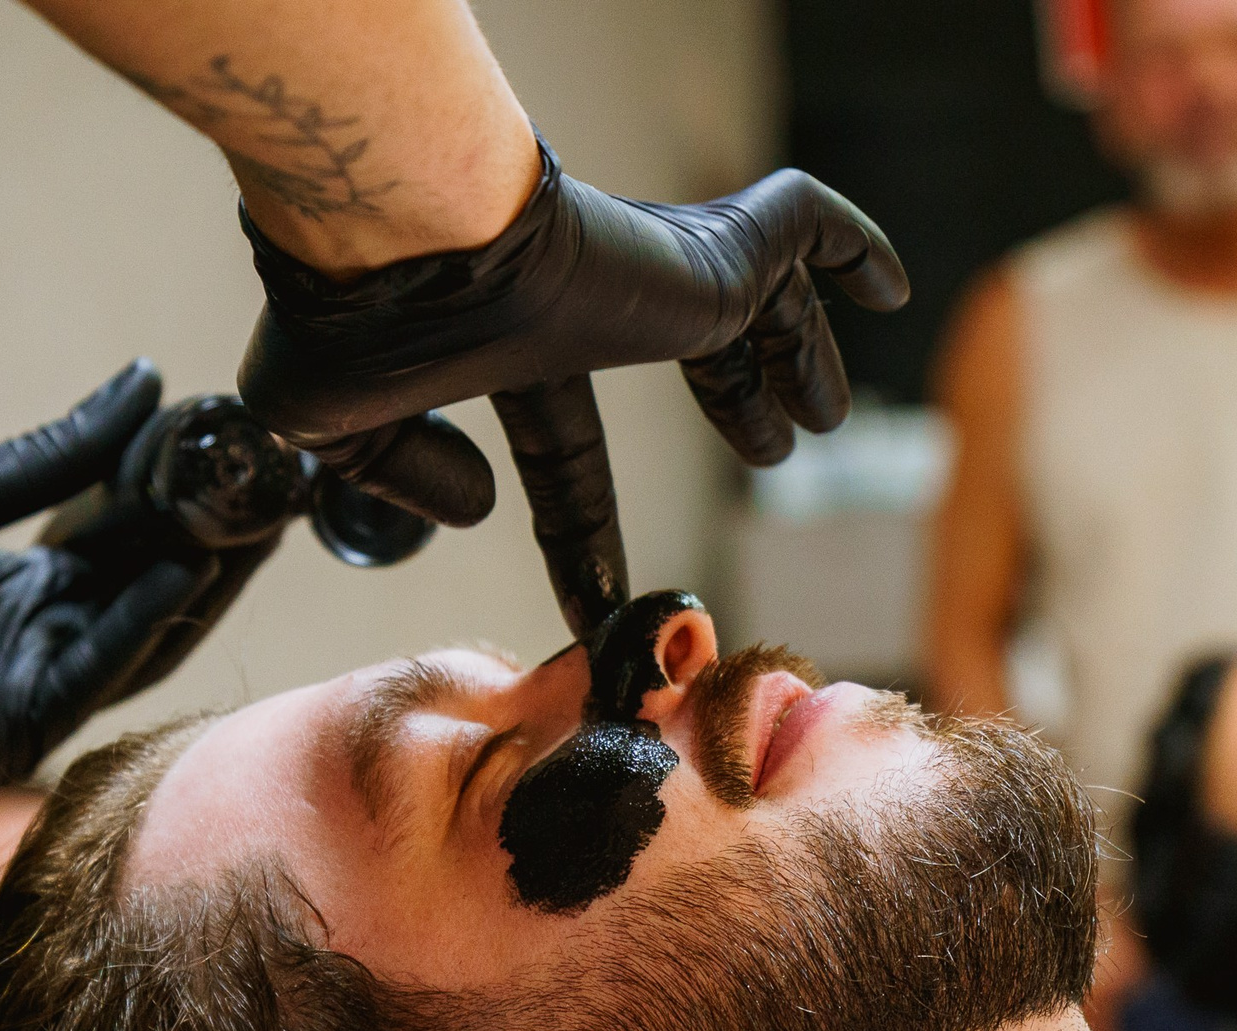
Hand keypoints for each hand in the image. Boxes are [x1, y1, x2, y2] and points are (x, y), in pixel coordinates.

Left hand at [0, 361, 269, 796]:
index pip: (125, 545)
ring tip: (253, 528)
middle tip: (281, 495)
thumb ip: (55, 455)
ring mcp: (26, 691)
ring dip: (196, 585)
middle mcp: (34, 640)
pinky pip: (90, 675)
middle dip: (216, 544)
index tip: (244, 458)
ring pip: (137, 636)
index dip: (185, 504)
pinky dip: (137, 624)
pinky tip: (181, 575)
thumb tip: (144, 380)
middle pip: (146, 591)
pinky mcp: (10, 734)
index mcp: (16, 585)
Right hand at [236, 141, 910, 637]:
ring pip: (760, 306)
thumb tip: (479, 510)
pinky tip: (891, 288)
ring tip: (825, 417)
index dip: (581, 532)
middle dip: (734, 401)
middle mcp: (593, 306)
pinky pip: (807, 230)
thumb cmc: (360, 322)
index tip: (596, 593)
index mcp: (514, 352)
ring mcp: (661, 272)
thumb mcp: (345, 434)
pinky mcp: (713, 248)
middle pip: (690, 358)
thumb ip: (403, 476)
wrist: (407, 244)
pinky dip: (853, 247)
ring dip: (796, 358)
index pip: (568, 454)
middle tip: (774, 449)